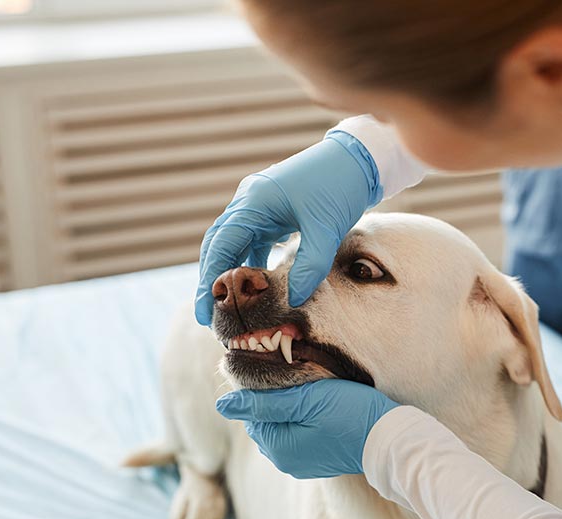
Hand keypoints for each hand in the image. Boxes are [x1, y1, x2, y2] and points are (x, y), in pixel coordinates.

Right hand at [195, 135, 379, 323]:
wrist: (358, 158)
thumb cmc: (340, 185)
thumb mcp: (326, 229)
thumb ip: (310, 266)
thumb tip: (294, 300)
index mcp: (254, 202)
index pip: (221, 247)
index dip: (209, 282)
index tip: (203, 313)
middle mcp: (250, 201)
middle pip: (219, 245)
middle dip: (213, 280)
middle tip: (208, 316)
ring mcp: (261, 205)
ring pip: (235, 243)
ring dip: (232, 272)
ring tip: (231, 306)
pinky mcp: (275, 210)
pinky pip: (254, 240)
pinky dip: (251, 262)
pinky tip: (257, 285)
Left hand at [215, 379, 399, 478]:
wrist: (391, 440)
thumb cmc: (351, 414)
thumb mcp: (306, 400)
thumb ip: (262, 401)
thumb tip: (222, 404)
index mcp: (276, 446)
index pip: (250, 409)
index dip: (258, 383)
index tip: (275, 361)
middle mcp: (284, 460)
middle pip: (266, 417)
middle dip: (274, 394)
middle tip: (295, 369)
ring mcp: (303, 462)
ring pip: (284, 423)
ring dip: (290, 404)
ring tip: (310, 384)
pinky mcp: (320, 459)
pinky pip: (300, 432)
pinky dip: (304, 416)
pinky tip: (321, 402)